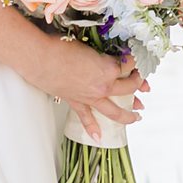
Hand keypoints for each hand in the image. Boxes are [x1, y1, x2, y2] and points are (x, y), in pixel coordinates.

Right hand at [35, 35, 149, 125]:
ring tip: (138, 116)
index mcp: (109, 68)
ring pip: (115, 111)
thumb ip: (101, 53)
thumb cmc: (60, 46)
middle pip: (129, 88)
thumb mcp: (88, 45)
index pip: (129, 65)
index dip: (133, 60)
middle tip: (143, 83)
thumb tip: (108, 57)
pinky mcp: (76, 102)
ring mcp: (91, 97)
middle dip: (139, 84)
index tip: (133, 57)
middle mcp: (104, 86)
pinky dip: (92, 128)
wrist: (39, 57)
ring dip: (128, 115)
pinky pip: (86, 118)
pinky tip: (99, 137)